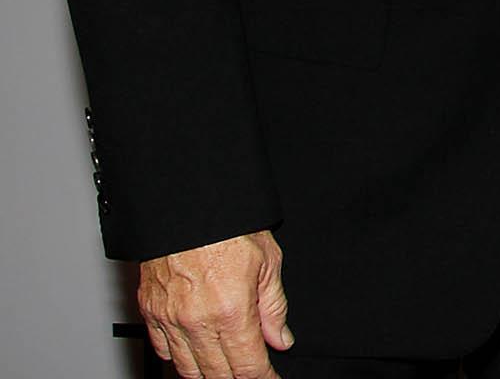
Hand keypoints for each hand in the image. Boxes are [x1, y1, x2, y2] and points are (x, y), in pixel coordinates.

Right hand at [138, 231, 291, 378]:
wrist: (187, 205)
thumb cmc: (228, 225)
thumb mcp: (268, 261)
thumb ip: (274, 306)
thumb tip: (280, 338)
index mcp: (231, 310)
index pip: (247, 365)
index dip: (262, 377)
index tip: (269, 378)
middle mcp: (197, 321)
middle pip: (217, 373)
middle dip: (237, 378)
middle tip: (249, 373)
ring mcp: (170, 319)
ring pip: (187, 368)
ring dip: (208, 375)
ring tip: (224, 370)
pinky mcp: (150, 312)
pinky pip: (163, 350)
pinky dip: (178, 359)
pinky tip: (194, 355)